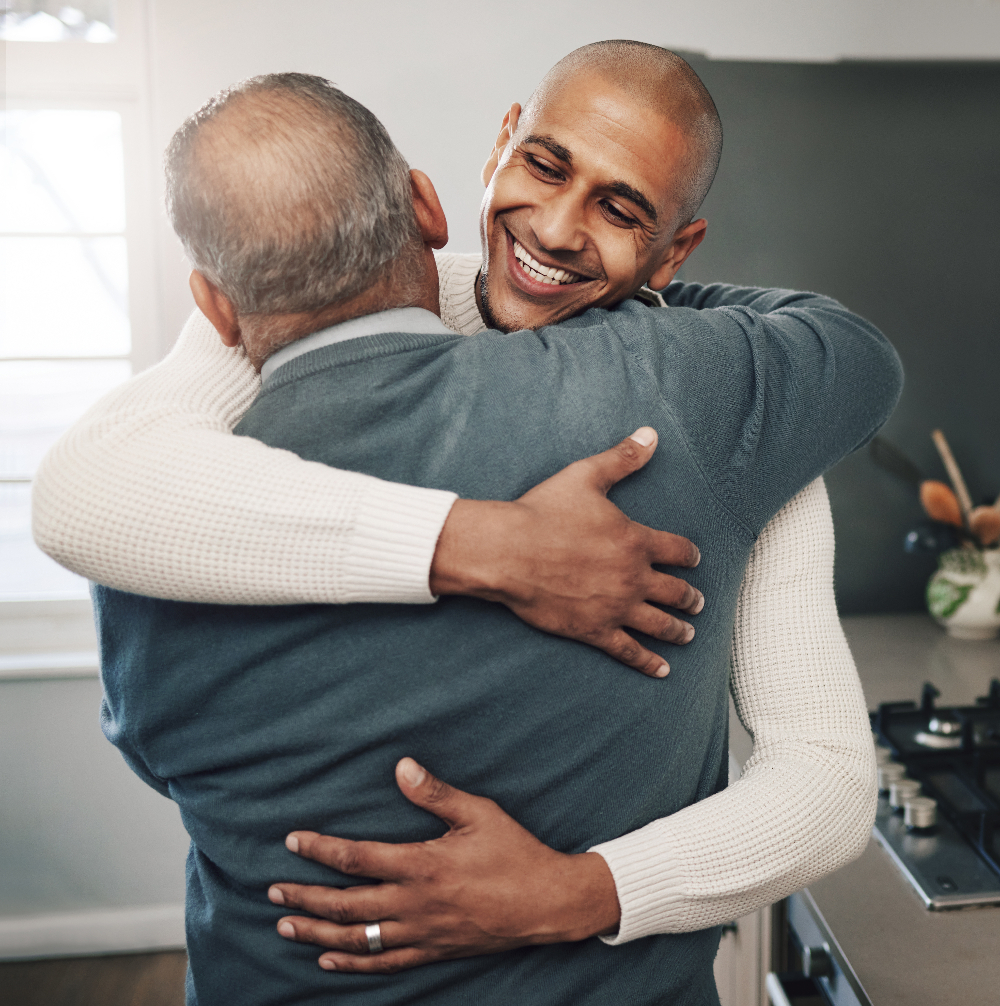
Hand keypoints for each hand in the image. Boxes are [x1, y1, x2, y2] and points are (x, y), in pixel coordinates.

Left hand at [268, 758, 620, 973]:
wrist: (548, 903)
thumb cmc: (514, 852)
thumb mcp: (478, 812)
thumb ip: (435, 793)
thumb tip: (401, 766)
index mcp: (422, 865)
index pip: (357, 858)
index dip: (320, 850)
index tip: (293, 842)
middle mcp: (415, 904)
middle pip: (346, 904)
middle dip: (305, 898)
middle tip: (273, 892)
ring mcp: (423, 932)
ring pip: (358, 938)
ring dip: (317, 933)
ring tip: (285, 927)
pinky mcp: (434, 951)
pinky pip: (385, 963)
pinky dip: (353, 962)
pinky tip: (328, 959)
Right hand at [429, 427, 703, 676]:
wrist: (509, 552)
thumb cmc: (544, 512)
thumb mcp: (586, 476)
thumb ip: (622, 458)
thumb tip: (650, 434)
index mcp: (636, 541)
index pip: (678, 550)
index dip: (689, 555)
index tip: (694, 560)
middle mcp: (634, 578)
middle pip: (676, 591)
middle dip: (690, 597)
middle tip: (696, 602)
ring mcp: (616, 607)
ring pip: (660, 624)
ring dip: (679, 629)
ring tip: (688, 634)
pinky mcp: (595, 630)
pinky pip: (629, 651)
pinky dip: (648, 662)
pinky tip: (662, 670)